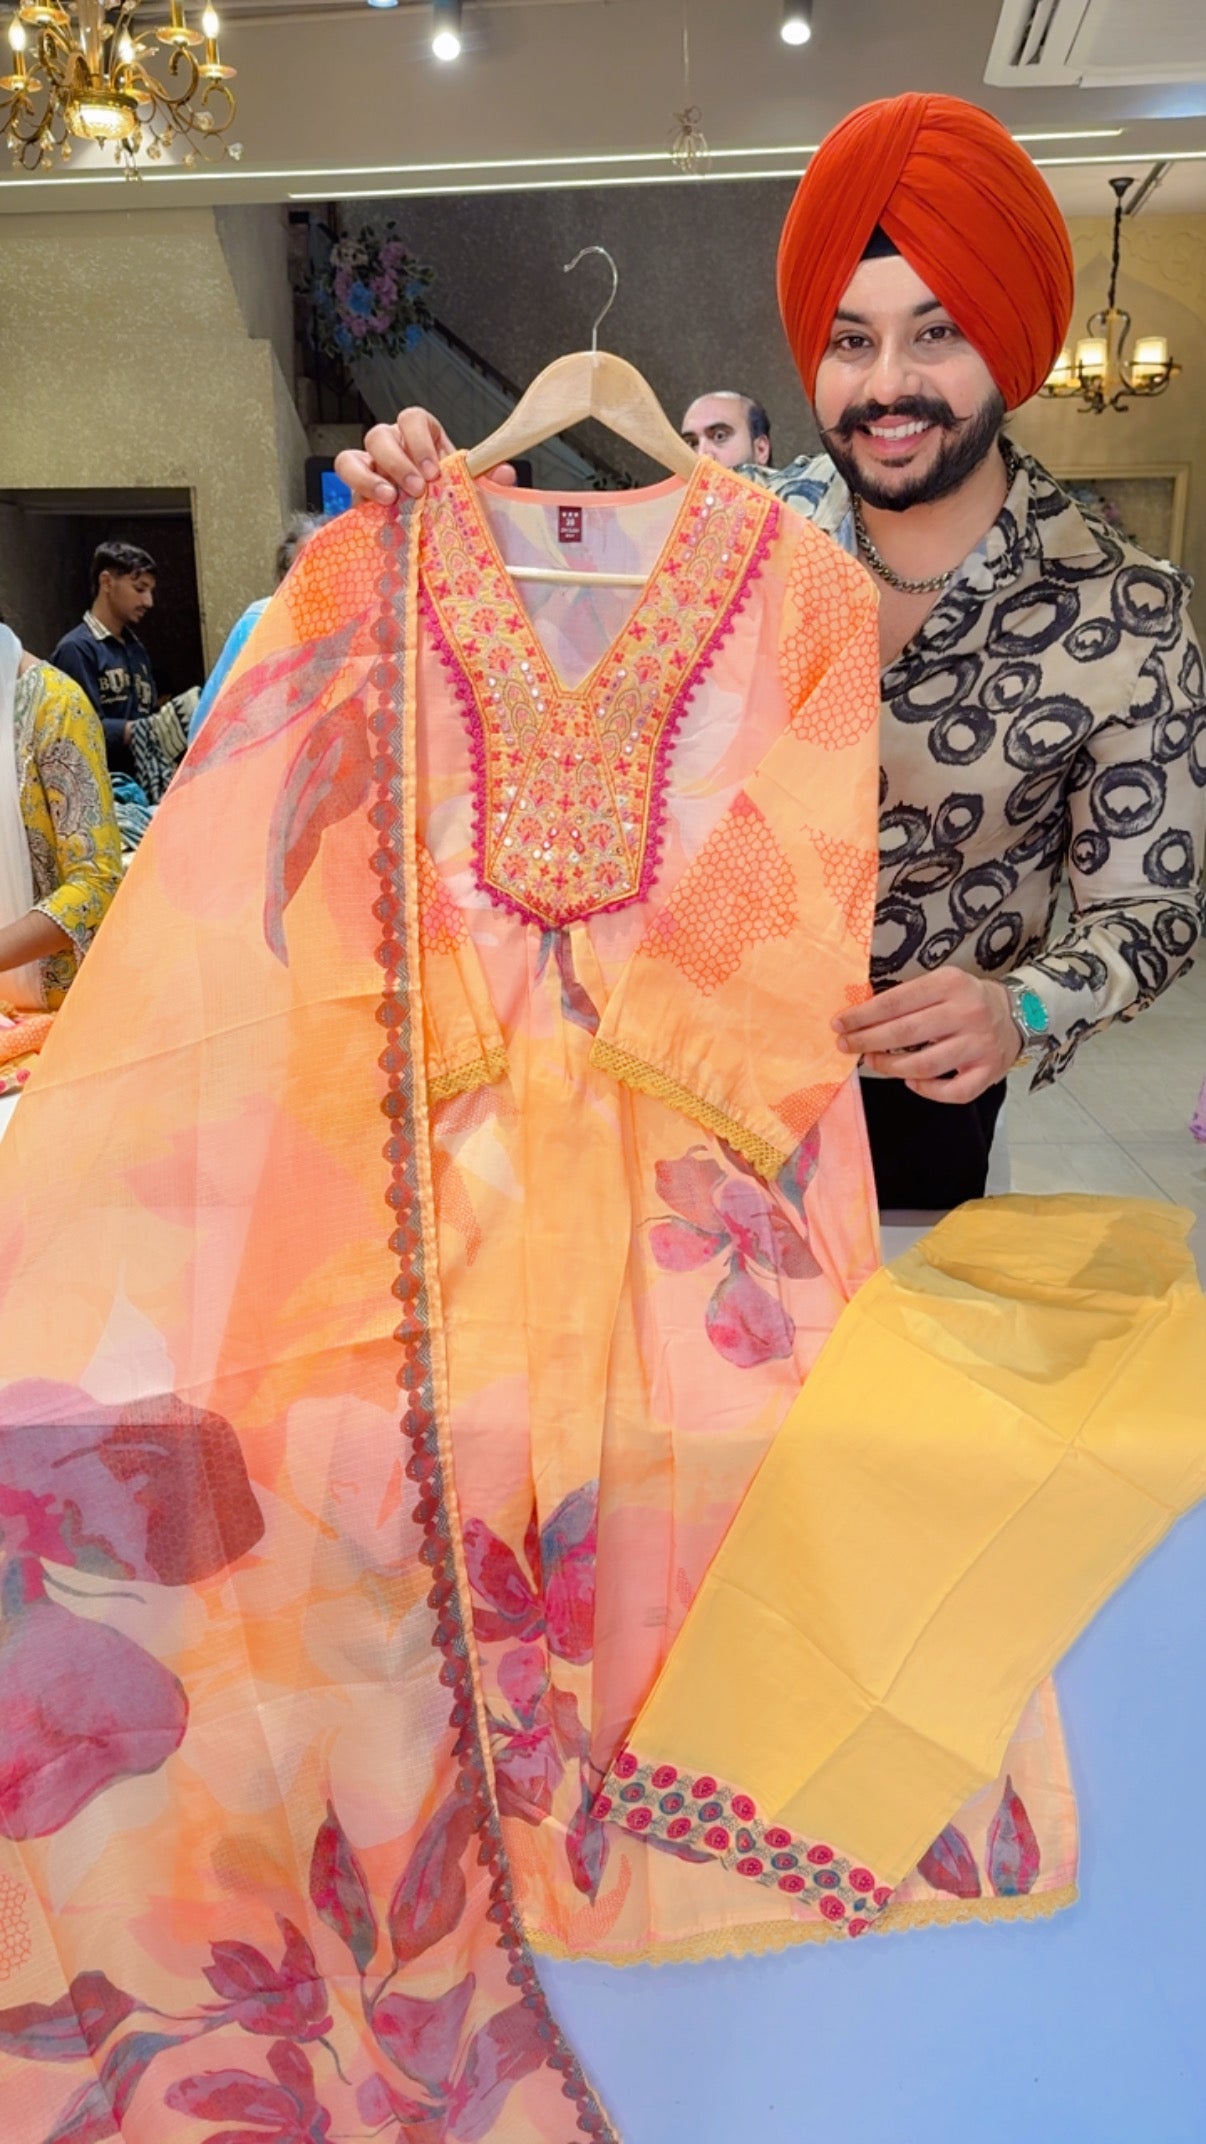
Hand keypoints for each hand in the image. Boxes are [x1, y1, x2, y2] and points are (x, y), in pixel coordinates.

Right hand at [333, 408, 516, 505]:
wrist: (428, 542)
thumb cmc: (448, 508)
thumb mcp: (470, 495)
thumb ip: (486, 481)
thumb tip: (506, 473)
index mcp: (422, 442)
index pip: (414, 419)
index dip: (421, 440)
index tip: (435, 471)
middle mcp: (393, 449)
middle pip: (382, 434)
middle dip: (399, 461)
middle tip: (417, 489)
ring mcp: (370, 468)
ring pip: (354, 453)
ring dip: (372, 476)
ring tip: (391, 500)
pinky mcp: (356, 490)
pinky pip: (346, 473)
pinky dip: (359, 485)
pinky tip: (376, 504)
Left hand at [833, 970, 1021, 1102]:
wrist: (1018, 1013)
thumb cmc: (966, 999)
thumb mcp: (941, 984)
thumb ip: (909, 998)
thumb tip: (862, 1017)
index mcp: (950, 984)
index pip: (896, 1001)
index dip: (863, 1015)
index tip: (840, 1024)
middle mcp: (966, 1013)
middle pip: (905, 1033)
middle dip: (867, 1041)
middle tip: (846, 1046)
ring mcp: (979, 1045)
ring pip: (924, 1065)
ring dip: (890, 1067)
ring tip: (873, 1062)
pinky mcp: (988, 1071)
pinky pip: (952, 1091)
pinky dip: (927, 1090)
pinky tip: (911, 1082)